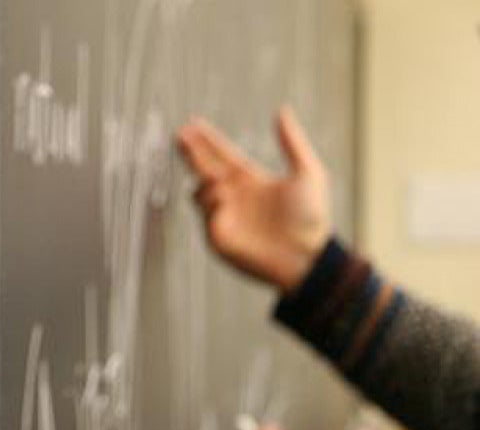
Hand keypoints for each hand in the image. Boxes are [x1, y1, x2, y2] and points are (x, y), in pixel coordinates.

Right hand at [176, 107, 330, 292]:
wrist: (307, 257)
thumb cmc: (311, 218)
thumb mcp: (307, 172)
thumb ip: (292, 141)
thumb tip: (281, 110)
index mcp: (251, 180)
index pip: (221, 155)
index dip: (207, 140)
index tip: (192, 123)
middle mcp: (234, 197)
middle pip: (204, 168)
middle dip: (191, 152)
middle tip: (180, 134)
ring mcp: (224, 217)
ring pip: (200, 191)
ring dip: (208, 180)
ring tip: (221, 179)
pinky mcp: (219, 237)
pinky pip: (206, 213)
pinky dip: (212, 201)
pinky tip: (225, 197)